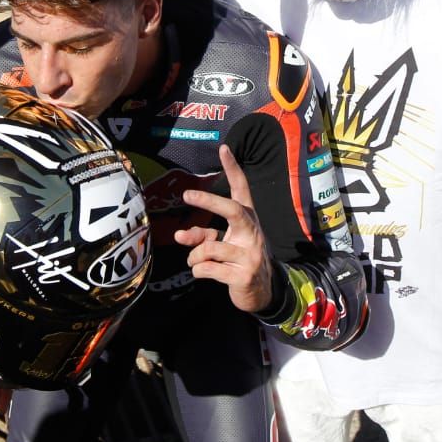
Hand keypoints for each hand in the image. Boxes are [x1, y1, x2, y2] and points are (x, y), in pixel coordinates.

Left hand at [175, 146, 275, 314]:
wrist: (262, 293)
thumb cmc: (237, 261)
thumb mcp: (222, 244)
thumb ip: (202, 236)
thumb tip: (178, 235)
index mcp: (248, 220)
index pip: (242, 190)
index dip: (233, 169)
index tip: (224, 148)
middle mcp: (253, 233)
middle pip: (232, 210)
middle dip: (208, 201)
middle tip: (186, 194)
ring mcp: (251, 255)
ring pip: (210, 247)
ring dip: (194, 256)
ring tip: (194, 262)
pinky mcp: (244, 276)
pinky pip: (208, 269)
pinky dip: (198, 271)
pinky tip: (203, 273)